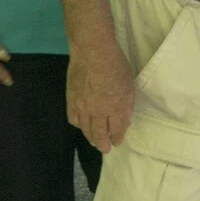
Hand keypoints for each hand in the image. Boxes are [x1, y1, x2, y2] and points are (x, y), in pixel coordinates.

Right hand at [67, 35, 135, 152]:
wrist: (92, 51)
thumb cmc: (115, 64)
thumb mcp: (128, 85)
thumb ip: (126, 104)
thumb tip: (124, 119)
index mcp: (116, 108)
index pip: (117, 130)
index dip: (117, 138)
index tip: (118, 141)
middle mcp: (99, 112)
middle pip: (99, 134)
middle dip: (103, 144)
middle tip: (105, 149)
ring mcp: (83, 107)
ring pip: (85, 129)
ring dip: (91, 138)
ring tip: (94, 142)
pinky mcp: (71, 100)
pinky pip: (73, 118)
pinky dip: (78, 124)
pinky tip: (81, 125)